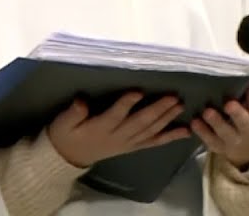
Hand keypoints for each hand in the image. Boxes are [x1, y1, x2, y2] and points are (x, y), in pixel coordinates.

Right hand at [46, 91, 188, 168]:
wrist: (70, 157)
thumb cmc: (66, 134)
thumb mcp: (63, 122)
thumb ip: (73, 112)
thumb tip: (81, 100)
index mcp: (100, 127)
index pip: (115, 115)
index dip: (126, 103)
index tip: (137, 90)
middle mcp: (118, 136)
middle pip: (140, 122)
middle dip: (157, 109)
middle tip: (172, 96)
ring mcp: (128, 143)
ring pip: (150, 131)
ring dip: (166, 119)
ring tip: (179, 105)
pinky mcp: (133, 146)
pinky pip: (154, 142)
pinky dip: (170, 137)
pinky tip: (185, 131)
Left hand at [191, 70, 248, 169]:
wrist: (248, 150)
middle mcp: (246, 129)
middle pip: (243, 123)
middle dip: (237, 114)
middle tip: (229, 104)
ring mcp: (231, 139)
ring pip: (224, 133)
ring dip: (216, 122)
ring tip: (207, 112)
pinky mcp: (217, 146)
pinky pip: (209, 141)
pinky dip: (201, 133)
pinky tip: (194, 122)